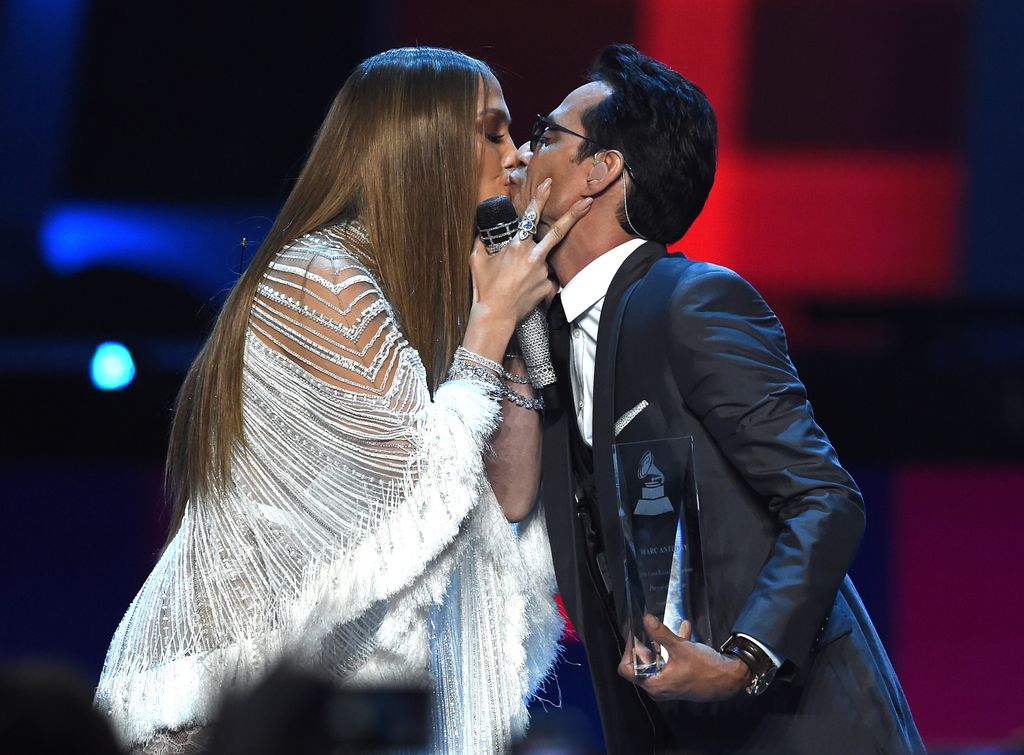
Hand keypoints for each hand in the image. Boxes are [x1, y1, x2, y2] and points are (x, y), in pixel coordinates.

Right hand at [469, 178, 591, 325]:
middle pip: (557, 232)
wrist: (495, 316)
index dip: (539, 198)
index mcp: (517, 247)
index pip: (530, 217)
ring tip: (515, 281)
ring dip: (533, 264)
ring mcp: (543, 272)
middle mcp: (534, 257)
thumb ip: (483, 241)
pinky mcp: (547, 287)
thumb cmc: (484, 288)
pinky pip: (544, 278)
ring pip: (543, 260)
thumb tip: (484, 231)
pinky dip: (535, 279)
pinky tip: (522, 289)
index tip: (549, 184)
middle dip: (574, 215)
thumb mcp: (477, 259)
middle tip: (588, 202)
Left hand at [617, 616, 751, 702]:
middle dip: (645, 644)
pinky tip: (684, 629)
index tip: (635, 635)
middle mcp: (658, 688)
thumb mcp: (680, 648)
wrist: (729, 679)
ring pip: (657, 661)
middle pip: (641, 664)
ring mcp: (669, 685)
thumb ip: (660, 633)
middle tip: (647, 629)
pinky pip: (670, 662)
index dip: (628, 650)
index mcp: (654, 684)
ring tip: (665, 627)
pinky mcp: (679, 680)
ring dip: (661, 644)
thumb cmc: (705, 669)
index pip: (626, 669)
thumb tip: (646, 619)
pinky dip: (673, 648)